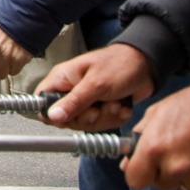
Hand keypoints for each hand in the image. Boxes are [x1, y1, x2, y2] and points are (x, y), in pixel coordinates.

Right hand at [38, 45, 153, 130]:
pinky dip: (114, 119)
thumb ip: (73, 102)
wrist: (147, 66)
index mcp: (62, 79)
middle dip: (88, 118)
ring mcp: (86, 101)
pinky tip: (121, 106)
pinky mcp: (100, 109)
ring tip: (115, 103)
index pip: (42, 101)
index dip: (53, 113)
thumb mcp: (96, 84)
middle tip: (99, 107)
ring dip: (105, 117)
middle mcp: (71, 91)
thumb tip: (52, 116)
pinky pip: (101, 125)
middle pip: (66, 119)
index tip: (70, 116)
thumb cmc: (120, 64)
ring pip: (85, 124)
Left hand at [121, 83, 189, 189]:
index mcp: (155, 149)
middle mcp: (176, 168)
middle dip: (162, 172)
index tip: (142, 167)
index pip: (135, 180)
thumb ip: (141, 136)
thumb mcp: (158, 111)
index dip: (138, 173)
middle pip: (160, 185)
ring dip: (185, 174)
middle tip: (173, 153)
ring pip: (183, 185)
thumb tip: (129, 158)